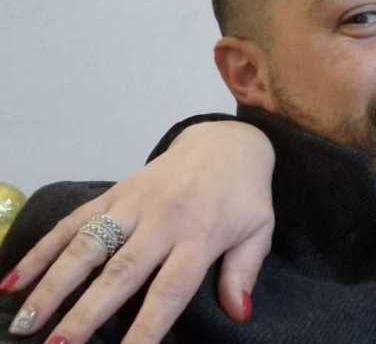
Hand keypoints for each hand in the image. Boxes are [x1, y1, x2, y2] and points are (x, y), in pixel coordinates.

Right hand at [4, 120, 275, 343]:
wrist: (226, 142)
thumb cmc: (243, 194)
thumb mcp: (259, 229)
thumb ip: (244, 271)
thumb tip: (240, 313)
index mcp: (201, 235)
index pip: (171, 290)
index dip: (148, 327)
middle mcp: (163, 220)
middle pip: (120, 272)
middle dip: (86, 312)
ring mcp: (134, 203)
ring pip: (88, 245)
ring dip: (53, 283)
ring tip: (26, 321)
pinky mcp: (115, 191)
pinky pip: (75, 220)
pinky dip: (43, 248)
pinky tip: (16, 278)